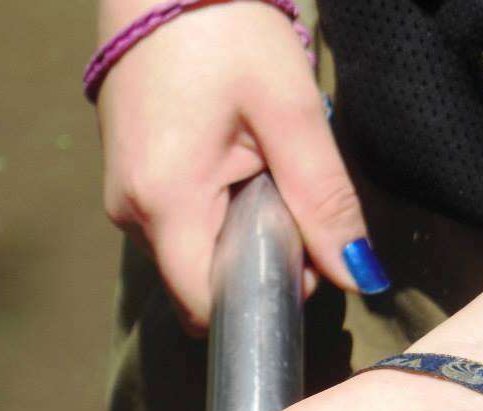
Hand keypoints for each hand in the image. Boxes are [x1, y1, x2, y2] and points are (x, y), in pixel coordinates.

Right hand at [98, 1, 372, 332]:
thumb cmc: (224, 33)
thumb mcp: (289, 112)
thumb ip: (325, 199)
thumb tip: (360, 274)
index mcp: (165, 203)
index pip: (206, 305)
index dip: (258, 297)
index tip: (298, 256)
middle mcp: (130, 216)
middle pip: (196, 284)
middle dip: (246, 268)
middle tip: (285, 206)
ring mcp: (121, 200)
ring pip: (185, 258)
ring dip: (228, 239)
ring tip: (256, 174)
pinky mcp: (124, 184)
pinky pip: (171, 229)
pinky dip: (206, 218)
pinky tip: (228, 168)